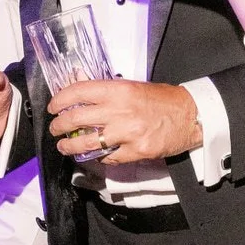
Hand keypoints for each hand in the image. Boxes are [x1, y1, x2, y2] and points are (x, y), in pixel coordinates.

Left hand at [49, 79, 200, 165]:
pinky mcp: (137, 150)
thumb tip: (80, 91)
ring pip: (88, 142)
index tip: (53, 107)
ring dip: (70, 146)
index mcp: (119, 90)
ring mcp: (128, 133)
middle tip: (55, 128)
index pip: (79, 92)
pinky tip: (96, 155)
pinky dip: (100, 157)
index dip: (60, 100)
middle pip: (77, 118)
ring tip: (64, 147)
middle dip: (59, 126)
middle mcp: (120, 110)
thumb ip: (107, 91)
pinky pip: (109, 157)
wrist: (191, 115)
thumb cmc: (162, 100)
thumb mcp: (133, 86)